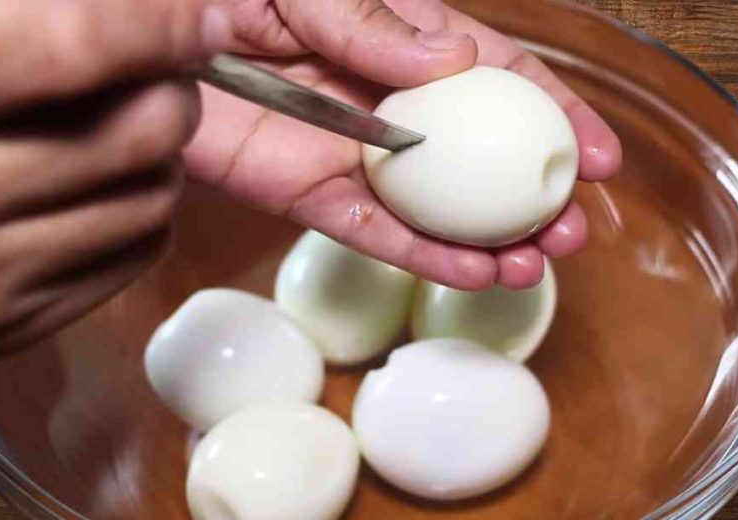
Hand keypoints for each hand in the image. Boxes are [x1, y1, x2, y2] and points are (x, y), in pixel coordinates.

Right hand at [0, 0, 227, 376]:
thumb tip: (131, 17)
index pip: (67, 45)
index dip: (156, 22)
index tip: (197, 15)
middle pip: (142, 131)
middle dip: (171, 91)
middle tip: (152, 76)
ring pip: (154, 197)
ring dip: (159, 156)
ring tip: (112, 139)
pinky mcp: (12, 329)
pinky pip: (136, 254)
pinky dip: (141, 213)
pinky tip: (98, 195)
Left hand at [186, 0, 621, 290]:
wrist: (139, 37)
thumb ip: (374, 22)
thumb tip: (456, 63)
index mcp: (401, 37)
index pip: (497, 75)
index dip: (554, 115)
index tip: (598, 158)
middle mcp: (388, 100)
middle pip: (479, 153)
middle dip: (532, 193)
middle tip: (570, 230)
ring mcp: (350, 152)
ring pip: (434, 205)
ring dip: (487, 239)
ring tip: (530, 265)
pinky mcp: (303, 193)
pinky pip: (369, 231)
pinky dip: (417, 255)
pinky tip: (470, 275)